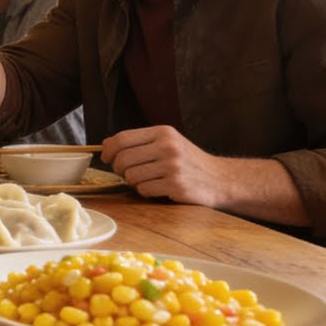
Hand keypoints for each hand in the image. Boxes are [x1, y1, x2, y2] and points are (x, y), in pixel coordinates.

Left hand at [101, 126, 223, 206]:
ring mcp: (173, 166)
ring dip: (133, 182)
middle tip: (126, 173)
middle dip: (119, 169)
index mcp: (163, 133)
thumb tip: (105, 144)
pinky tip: (157, 188)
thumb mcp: (167, 143)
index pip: (122, 138)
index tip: (106, 158)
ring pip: (131, 176)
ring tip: (147, 180)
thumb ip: (138, 142)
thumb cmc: (189, 161)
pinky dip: (145, 192)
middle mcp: (168, 147)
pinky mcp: (176, 186)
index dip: (108, 150)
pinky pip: (144, 190)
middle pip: (123, 159)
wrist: (221, 179)